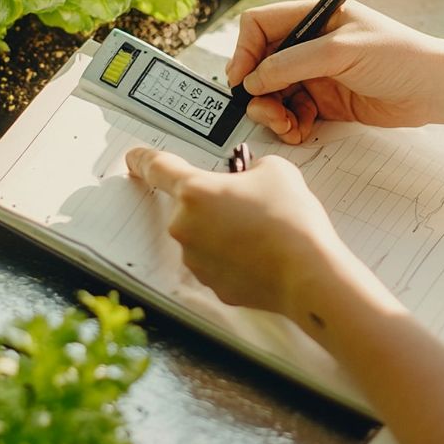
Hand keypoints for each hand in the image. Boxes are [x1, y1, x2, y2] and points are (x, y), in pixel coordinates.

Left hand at [124, 147, 353, 321]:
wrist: (309, 272)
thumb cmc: (292, 220)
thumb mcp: (274, 170)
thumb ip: (250, 167)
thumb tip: (246, 178)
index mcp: (194, 191)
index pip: (157, 168)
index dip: (143, 159)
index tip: (133, 159)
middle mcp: (186, 227)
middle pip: (191, 206)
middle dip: (215, 202)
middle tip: (249, 204)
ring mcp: (196, 260)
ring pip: (204, 235)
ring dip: (224, 230)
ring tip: (263, 231)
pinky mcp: (212, 284)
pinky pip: (217, 262)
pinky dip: (234, 256)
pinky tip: (261, 254)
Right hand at [226, 0, 443, 143]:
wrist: (436, 90)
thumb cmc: (400, 57)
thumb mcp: (341, 52)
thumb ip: (293, 63)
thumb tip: (253, 79)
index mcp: (314, 17)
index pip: (260, 25)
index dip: (244, 50)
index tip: (241, 78)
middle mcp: (310, 44)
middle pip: (260, 64)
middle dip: (257, 90)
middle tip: (265, 111)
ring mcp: (316, 74)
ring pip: (272, 93)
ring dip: (272, 112)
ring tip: (287, 126)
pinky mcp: (325, 102)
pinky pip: (291, 113)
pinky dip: (289, 125)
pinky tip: (301, 130)